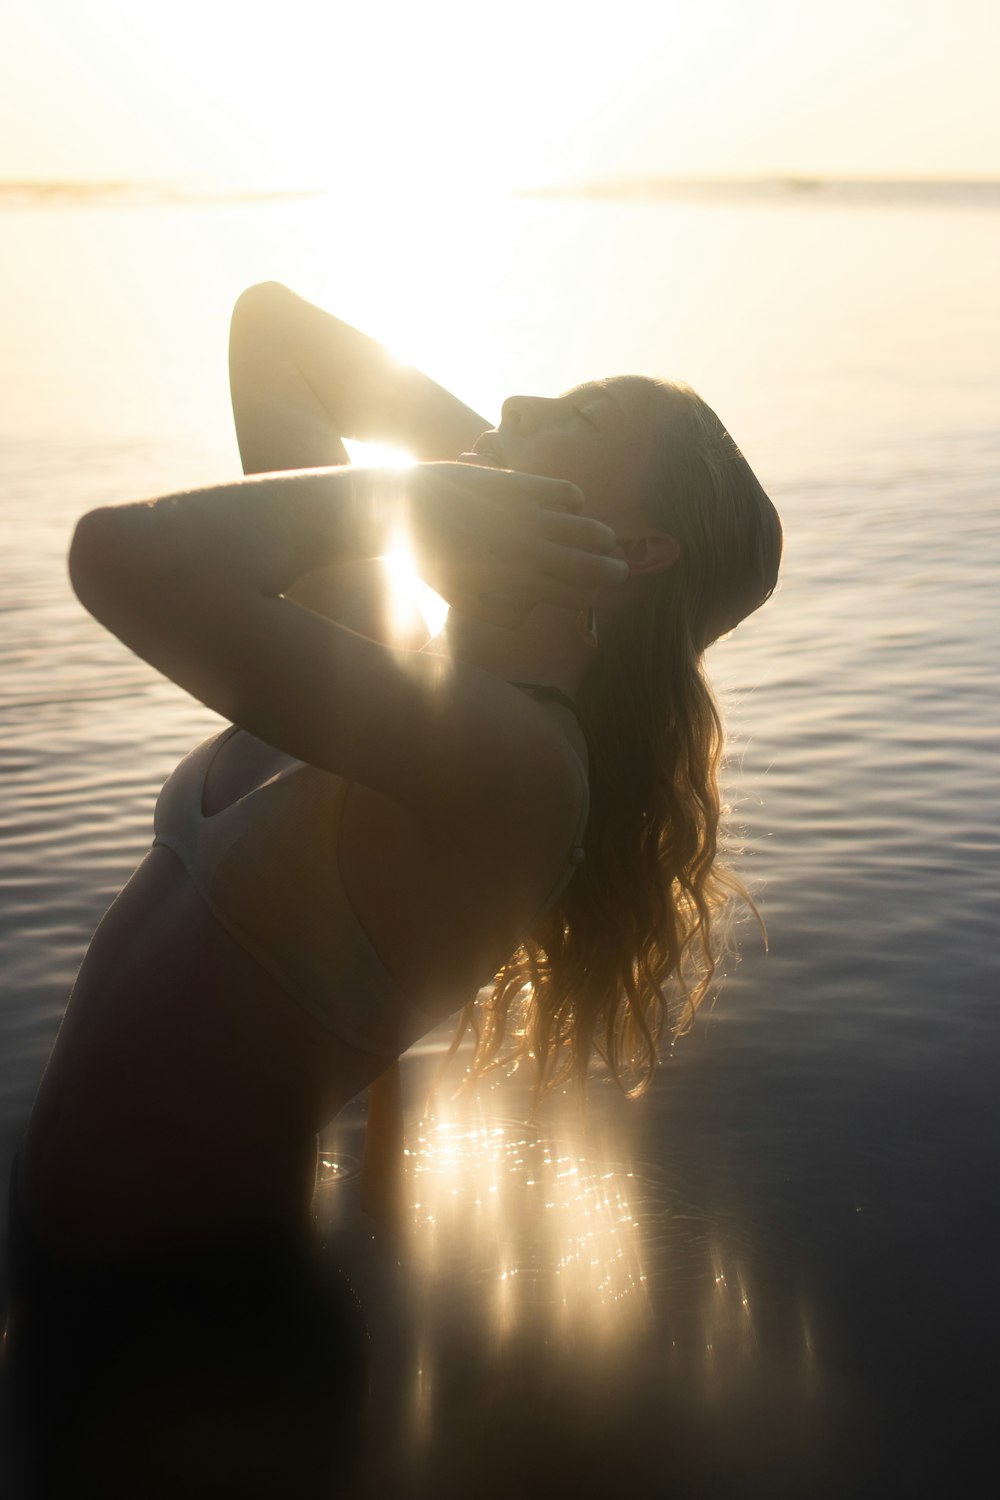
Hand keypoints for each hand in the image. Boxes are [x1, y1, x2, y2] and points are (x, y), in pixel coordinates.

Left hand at [394, 462, 627, 625]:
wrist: (400, 511)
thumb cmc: (427, 560)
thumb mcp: (461, 601)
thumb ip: (498, 613)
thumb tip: (530, 613)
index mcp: (517, 585)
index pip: (570, 595)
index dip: (588, 597)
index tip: (596, 596)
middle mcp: (529, 553)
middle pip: (584, 566)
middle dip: (606, 571)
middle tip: (622, 572)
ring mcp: (526, 517)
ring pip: (579, 530)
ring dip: (597, 536)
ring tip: (608, 538)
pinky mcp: (517, 486)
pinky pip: (560, 493)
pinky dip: (572, 499)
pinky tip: (577, 502)